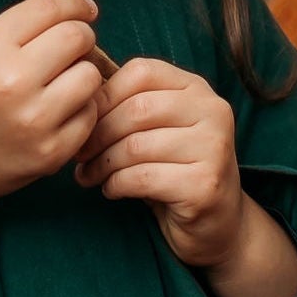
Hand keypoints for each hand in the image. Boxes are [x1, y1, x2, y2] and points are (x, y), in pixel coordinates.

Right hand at [0, 0, 102, 246]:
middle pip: (77, 38)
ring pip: (91, 75)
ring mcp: (34, 119)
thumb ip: (19, 31)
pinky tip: (60, 114)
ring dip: (82, 75)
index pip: (50, 10)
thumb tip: (76, 15)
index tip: (85, 10)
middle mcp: (12, 81)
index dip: (76, 5)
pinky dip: (81, 110)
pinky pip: (90, 115)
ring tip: (63, 83)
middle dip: (81, 38)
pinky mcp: (51, 152)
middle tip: (73, 49)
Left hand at [73, 55, 296, 296]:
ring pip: (136, 145)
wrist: (218, 223)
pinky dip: (116, 185)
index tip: (85, 120)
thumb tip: (78, 97)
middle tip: (80, 154)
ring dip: (102, 163)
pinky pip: (142, 178)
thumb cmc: (176, 171)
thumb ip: (131, 107)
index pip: (141, 72)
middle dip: (98, 133)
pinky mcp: (204, 185)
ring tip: (89, 175)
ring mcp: (214, 148)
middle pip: (136, 108)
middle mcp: (213, 112)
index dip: (104, 95)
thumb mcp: (159, 129)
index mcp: (197, 90)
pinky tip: (112, 190)